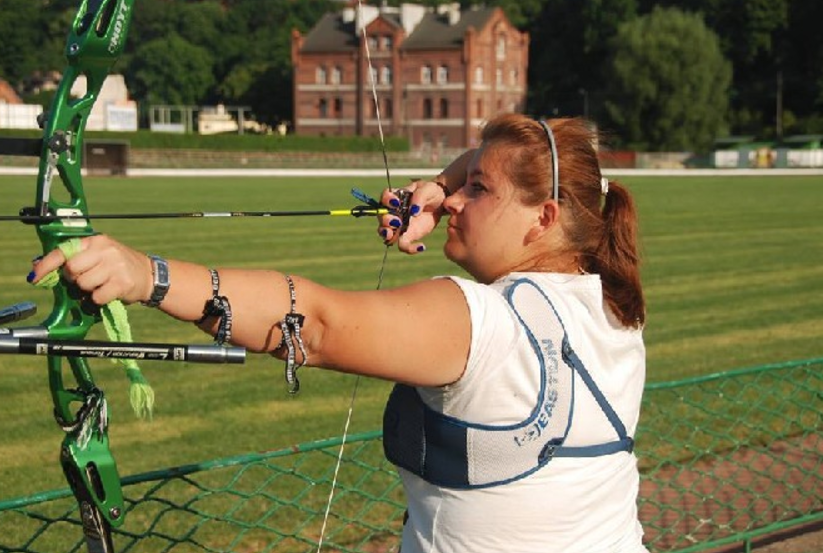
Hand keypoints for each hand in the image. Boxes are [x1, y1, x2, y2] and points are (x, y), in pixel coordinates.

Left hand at [30, 235, 152, 305]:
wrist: (150, 275)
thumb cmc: (119, 266)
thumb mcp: (99, 255)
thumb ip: (74, 259)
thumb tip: (38, 267)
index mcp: (96, 241)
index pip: (64, 251)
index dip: (46, 265)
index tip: (34, 277)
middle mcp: (105, 250)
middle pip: (72, 270)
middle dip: (75, 278)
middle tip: (87, 279)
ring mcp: (115, 266)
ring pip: (83, 284)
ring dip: (88, 290)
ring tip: (101, 285)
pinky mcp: (122, 283)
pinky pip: (97, 297)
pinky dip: (99, 299)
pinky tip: (109, 293)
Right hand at [378, 180, 448, 253]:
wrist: (440, 203)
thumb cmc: (430, 192)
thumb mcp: (427, 189)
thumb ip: (419, 198)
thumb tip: (413, 211)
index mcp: (396, 196)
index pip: (384, 197)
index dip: (386, 200)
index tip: (395, 203)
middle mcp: (393, 212)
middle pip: (382, 218)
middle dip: (385, 221)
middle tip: (396, 222)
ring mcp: (399, 225)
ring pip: (387, 233)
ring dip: (387, 235)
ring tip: (392, 236)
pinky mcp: (408, 236)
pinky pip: (403, 245)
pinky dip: (410, 249)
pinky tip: (421, 246)